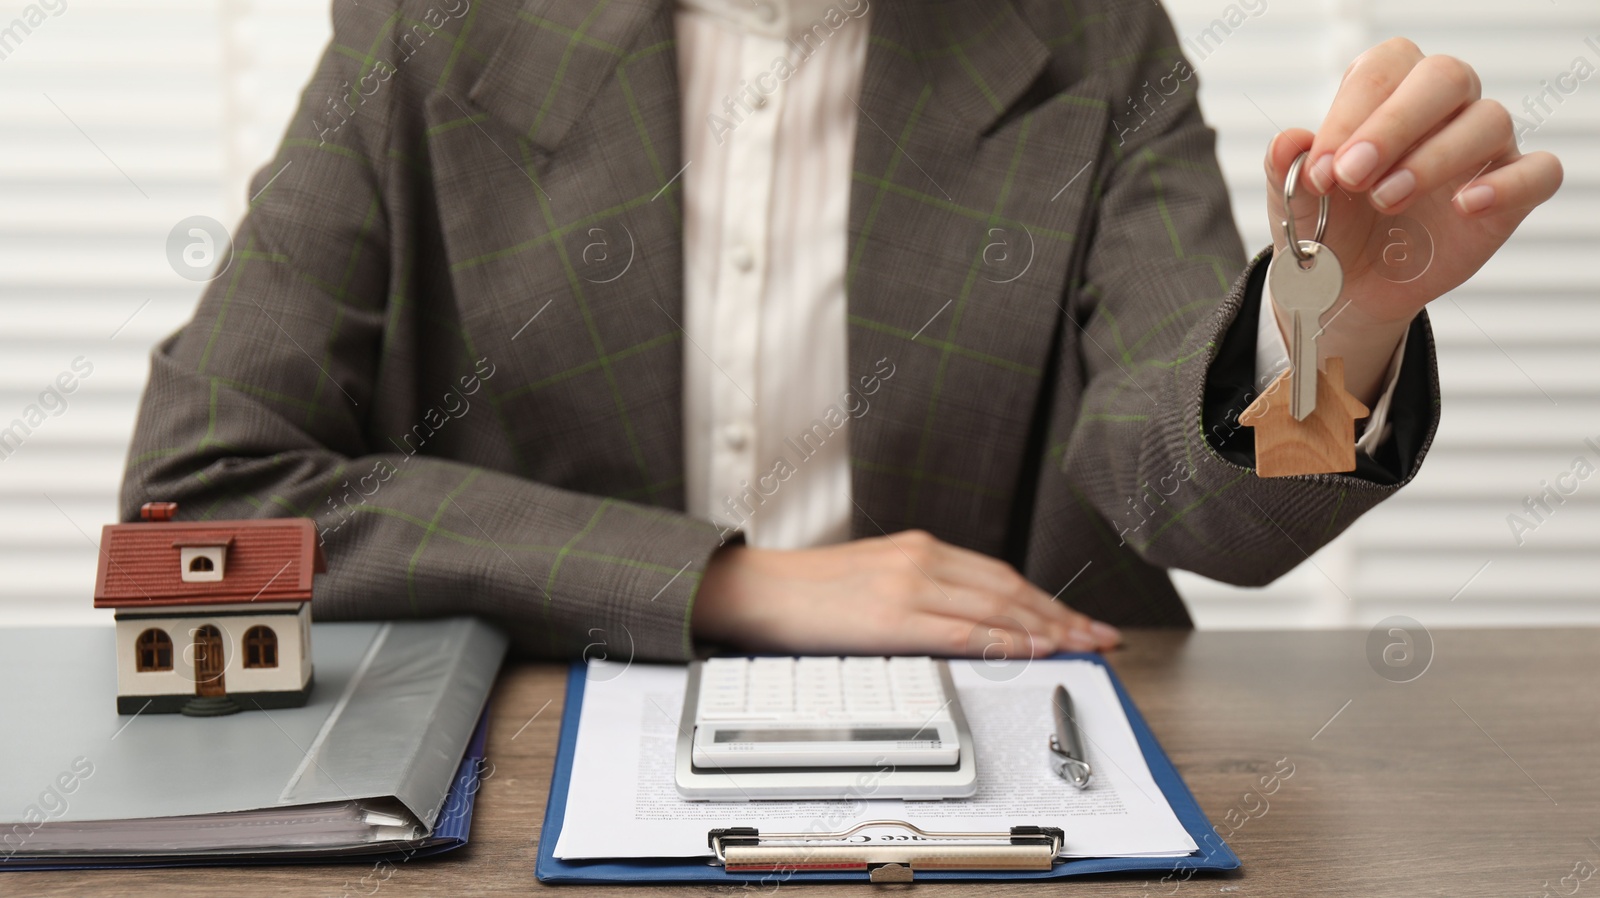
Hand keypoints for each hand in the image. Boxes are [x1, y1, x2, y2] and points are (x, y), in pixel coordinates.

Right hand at [690, 530, 1120, 655]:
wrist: (758, 589)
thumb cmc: (810, 592)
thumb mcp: (877, 578)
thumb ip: (924, 590)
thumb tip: (970, 620)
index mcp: (921, 548)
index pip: (1002, 575)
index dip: (1048, 600)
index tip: (1080, 621)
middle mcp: (923, 559)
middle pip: (1012, 589)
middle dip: (1063, 616)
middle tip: (1101, 638)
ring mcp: (910, 585)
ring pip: (998, 608)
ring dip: (1047, 631)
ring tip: (1082, 649)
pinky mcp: (894, 617)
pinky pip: (964, 630)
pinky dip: (1006, 641)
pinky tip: (1032, 652)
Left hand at [1263, 38, 1562, 404]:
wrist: (1347, 288)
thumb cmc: (1327, 227)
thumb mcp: (1296, 203)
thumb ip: (1289, 170)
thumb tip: (1288, 142)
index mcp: (1387, 92)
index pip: (1383, 69)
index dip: (1351, 113)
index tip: (1321, 170)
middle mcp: (1443, 108)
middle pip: (1444, 77)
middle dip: (1394, 123)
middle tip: (1351, 176)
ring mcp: (1483, 148)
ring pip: (1490, 120)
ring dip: (1435, 158)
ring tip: (1386, 199)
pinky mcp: (1511, 195)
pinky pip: (1538, 173)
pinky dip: (1508, 185)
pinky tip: (1465, 205)